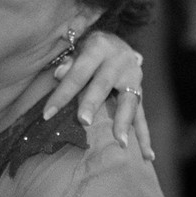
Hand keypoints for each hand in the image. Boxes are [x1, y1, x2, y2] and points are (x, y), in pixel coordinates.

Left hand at [41, 31, 152, 158]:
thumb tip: (58, 75)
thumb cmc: (87, 48)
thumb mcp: (76, 48)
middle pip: (102, 85)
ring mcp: (133, 76)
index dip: (62, 93)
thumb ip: (68, 62)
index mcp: (98, 48)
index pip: (77, 73)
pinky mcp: (140, 90)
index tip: (47, 114)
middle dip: (92, 104)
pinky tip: (148, 155)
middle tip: (83, 122)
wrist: (115, 40)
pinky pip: (142, 114)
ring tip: (121, 143)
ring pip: (128, 101)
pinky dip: (144, 135)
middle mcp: (118, 61)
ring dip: (124, 123)